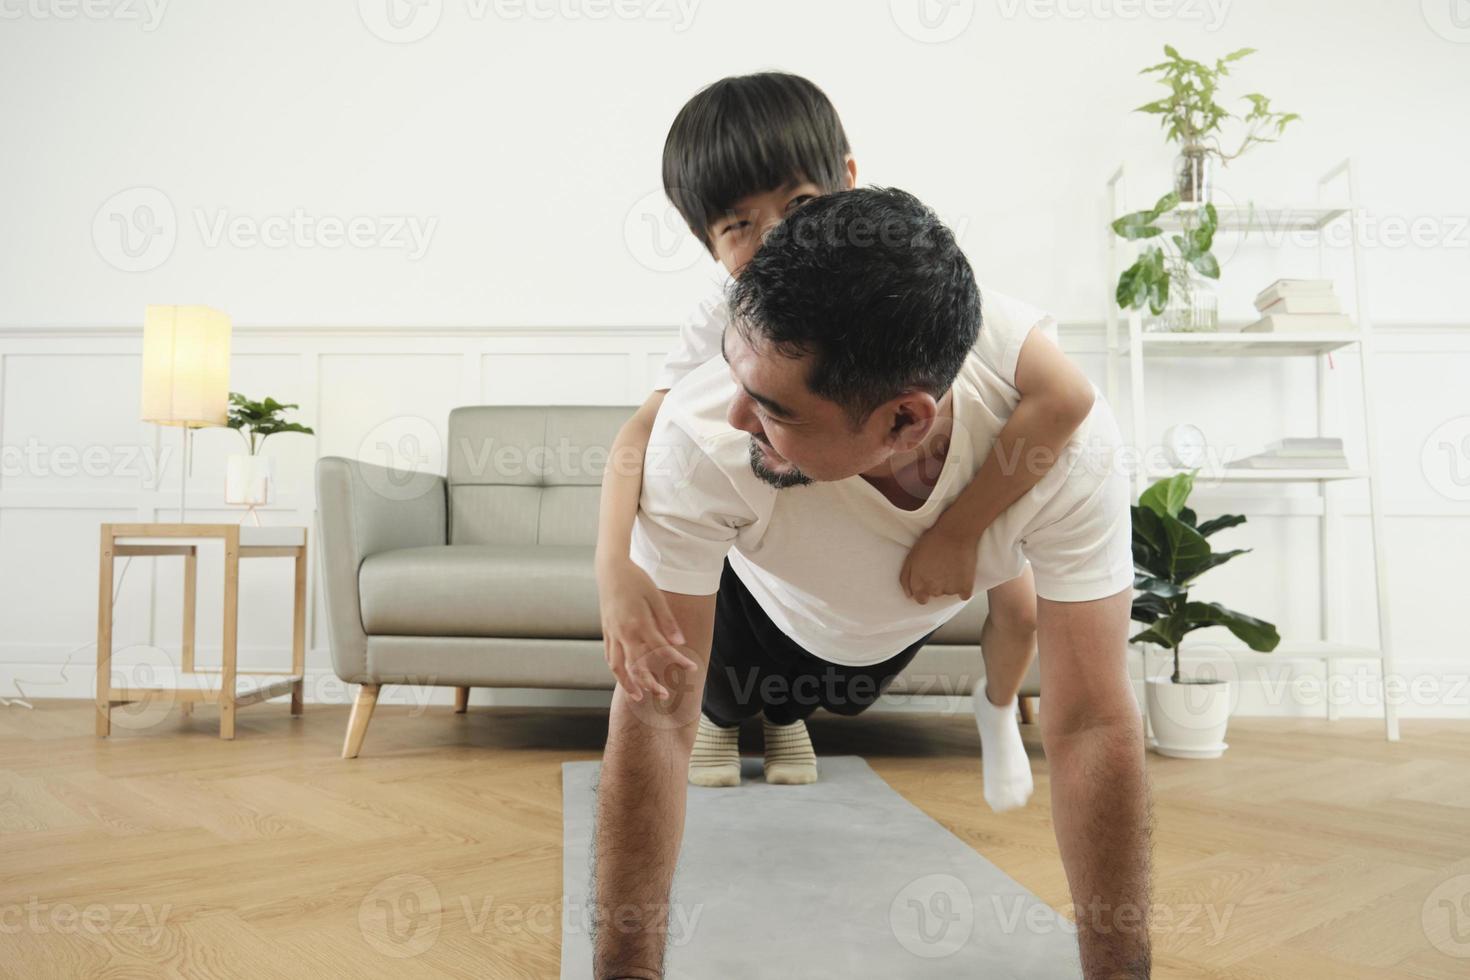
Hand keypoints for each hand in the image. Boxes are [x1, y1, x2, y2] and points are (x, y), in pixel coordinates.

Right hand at [598, 558, 691, 700]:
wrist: (611, 569)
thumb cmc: (636, 580)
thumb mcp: (656, 597)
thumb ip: (667, 622)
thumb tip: (680, 643)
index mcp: (639, 623)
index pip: (661, 649)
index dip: (678, 660)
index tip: (691, 668)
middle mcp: (623, 632)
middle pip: (637, 666)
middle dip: (651, 683)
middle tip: (664, 695)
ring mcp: (612, 633)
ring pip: (617, 666)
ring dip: (628, 684)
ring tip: (638, 697)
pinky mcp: (606, 631)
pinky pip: (610, 656)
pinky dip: (617, 670)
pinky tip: (623, 677)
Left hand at [900, 524, 979, 604]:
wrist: (955, 533)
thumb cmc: (932, 542)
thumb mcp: (910, 558)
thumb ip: (906, 579)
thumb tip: (909, 595)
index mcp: (919, 585)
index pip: (920, 599)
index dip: (924, 591)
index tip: (929, 580)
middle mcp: (933, 590)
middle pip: (935, 595)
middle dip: (937, 585)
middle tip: (941, 567)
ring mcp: (950, 590)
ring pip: (949, 592)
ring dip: (951, 584)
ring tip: (952, 566)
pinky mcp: (965, 587)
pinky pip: (964, 594)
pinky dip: (964, 587)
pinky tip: (962, 573)